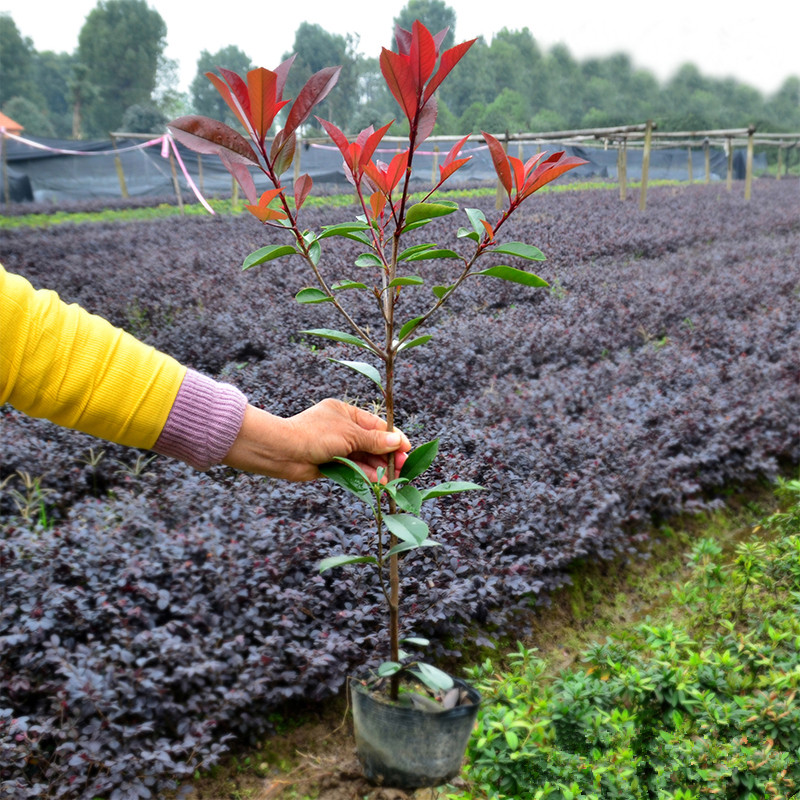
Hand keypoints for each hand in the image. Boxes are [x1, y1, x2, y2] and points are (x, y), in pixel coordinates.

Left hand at [221, 398, 410, 481]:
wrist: (284, 452)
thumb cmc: (314, 435)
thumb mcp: (348, 435)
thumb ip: (373, 440)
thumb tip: (396, 441)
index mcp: (346, 413)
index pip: (375, 424)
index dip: (392, 436)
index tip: (406, 448)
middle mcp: (343, 429)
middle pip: (371, 442)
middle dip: (386, 454)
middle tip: (401, 465)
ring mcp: (337, 446)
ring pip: (364, 457)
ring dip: (378, 467)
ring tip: (392, 477)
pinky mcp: (332, 463)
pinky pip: (354, 468)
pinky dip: (366, 474)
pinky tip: (378, 481)